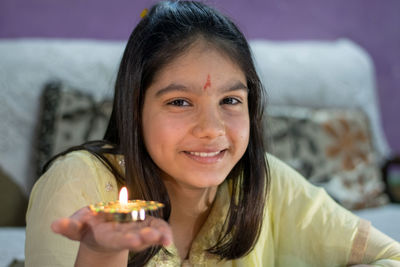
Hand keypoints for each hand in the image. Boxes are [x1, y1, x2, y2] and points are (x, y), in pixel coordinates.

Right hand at [51, 206, 172, 253]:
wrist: (102, 229)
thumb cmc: (89, 226)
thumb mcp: (77, 225)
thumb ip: (69, 226)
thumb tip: (54, 225)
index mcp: (108, 237)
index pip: (116, 239)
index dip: (124, 239)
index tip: (132, 239)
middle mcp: (124, 237)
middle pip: (135, 240)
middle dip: (143, 239)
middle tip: (153, 237)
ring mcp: (136, 232)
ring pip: (148, 236)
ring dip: (158, 236)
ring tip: (166, 239)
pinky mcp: (145, 225)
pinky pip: (157, 228)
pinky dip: (163, 231)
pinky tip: (167, 236)